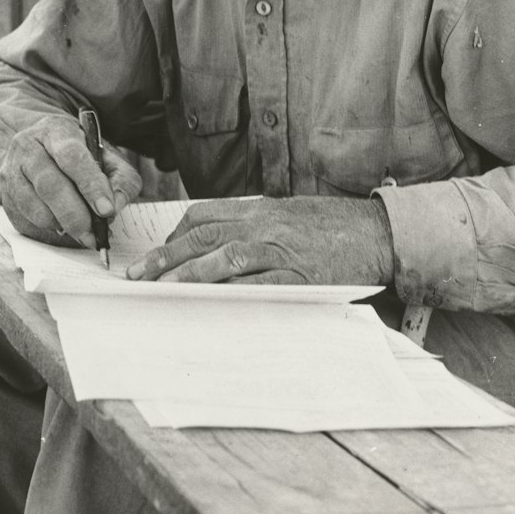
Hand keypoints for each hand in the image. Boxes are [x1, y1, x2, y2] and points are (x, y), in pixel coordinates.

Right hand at [0, 115, 140, 246]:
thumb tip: (117, 204)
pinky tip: (63, 229)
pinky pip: (23, 219)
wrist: (34, 145)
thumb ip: (120, 177)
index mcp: (56, 131)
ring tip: (83, 234)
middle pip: (50, 184)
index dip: (90, 184)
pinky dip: (46, 231)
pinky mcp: (4, 194)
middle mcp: (28, 147)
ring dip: (60, 226)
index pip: (72, 156)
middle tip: (95, 235)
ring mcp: (10, 170)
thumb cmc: (77, 153)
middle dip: (75, 215)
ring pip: (33, 205)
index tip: (106, 210)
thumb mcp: (104, 154)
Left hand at [127, 196, 392, 285]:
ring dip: (188, 276)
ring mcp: (280, 249)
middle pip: (202, 236)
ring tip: (161, 291)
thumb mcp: (288, 214)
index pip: (202, 215)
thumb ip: (254, 225)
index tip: (154, 256)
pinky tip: (208, 304)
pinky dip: (230, 295)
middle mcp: (263, 224)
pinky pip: (256, 285)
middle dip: (166, 257)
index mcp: (258, 209)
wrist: (377, 233)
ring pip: (223, 258)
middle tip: (137, 276)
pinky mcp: (297, 275)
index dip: (173, 236)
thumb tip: (217, 245)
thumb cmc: (332, 226)